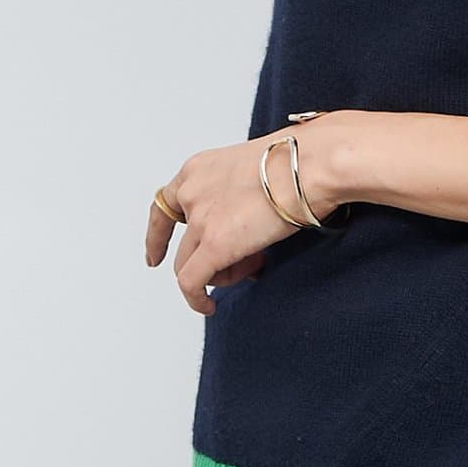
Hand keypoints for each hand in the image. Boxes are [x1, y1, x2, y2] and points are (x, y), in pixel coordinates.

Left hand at [145, 127, 342, 315]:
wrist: (311, 164)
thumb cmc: (299, 160)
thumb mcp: (252, 166)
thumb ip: (240, 191)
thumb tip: (248, 220)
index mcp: (199, 168)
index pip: (165, 204)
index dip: (158, 235)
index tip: (156, 256)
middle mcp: (192, 192)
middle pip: (183, 243)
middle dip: (209, 259)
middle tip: (246, 260)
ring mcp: (200, 219)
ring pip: (189, 265)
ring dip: (219, 274)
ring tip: (255, 265)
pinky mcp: (214, 245)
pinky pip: (192, 283)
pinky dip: (196, 299)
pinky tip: (208, 306)